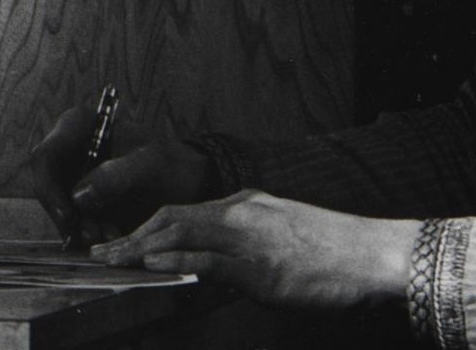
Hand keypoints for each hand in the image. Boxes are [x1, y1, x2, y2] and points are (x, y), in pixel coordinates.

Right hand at [29, 106, 212, 245]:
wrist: (185, 183)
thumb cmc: (168, 163)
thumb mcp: (149, 164)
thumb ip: (115, 175)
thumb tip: (78, 196)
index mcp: (77, 126)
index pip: (45, 158)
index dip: (49, 189)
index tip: (69, 216)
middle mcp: (67, 151)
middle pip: (47, 189)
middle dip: (69, 217)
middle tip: (96, 236)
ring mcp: (71, 178)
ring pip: (59, 210)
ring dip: (81, 229)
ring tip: (112, 236)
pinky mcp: (79, 203)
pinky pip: (73, 223)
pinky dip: (88, 234)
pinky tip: (112, 237)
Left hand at [90, 190, 419, 310]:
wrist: (376, 255)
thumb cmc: (336, 255)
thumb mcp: (283, 240)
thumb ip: (246, 249)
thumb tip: (216, 270)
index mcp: (248, 205)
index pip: (183, 211)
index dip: (146, 226)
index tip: (121, 241)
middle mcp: (243, 213)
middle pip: (172, 217)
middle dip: (131, 235)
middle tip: (100, 253)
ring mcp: (251, 237)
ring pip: (181, 233)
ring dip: (139, 247)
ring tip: (111, 261)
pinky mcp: (260, 266)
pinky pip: (208, 260)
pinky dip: (175, 261)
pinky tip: (152, 267)